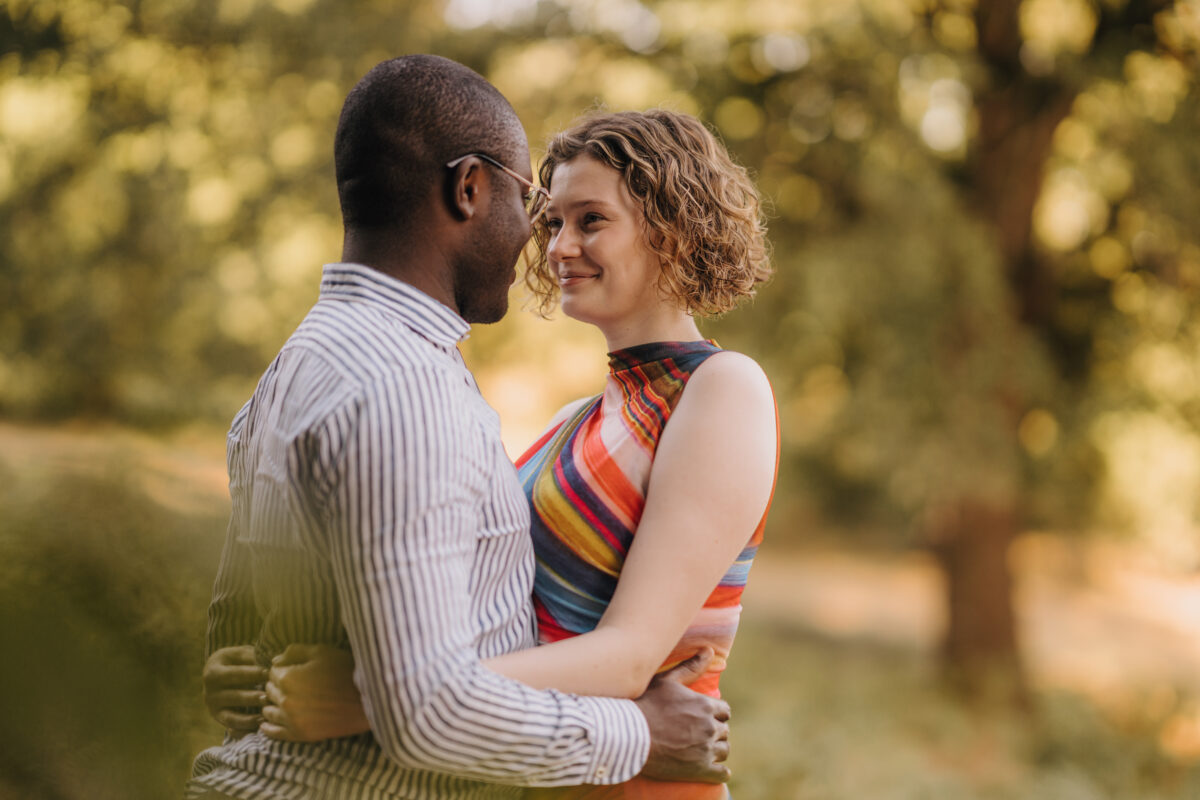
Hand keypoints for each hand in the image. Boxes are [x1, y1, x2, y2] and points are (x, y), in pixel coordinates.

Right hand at [203, 645, 267, 734]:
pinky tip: (259, 726)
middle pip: (234, 696)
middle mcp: (209, 690)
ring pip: (232, 716)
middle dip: (253, 697)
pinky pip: (232, 727)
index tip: (271, 674)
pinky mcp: (218, 717)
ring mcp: (212, 706)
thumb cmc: (239, 660)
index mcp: (213, 670)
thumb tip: (276, 661)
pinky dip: (245, 729)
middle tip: (270, 697)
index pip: (236, 673)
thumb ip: (256, 656)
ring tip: (267, 713)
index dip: (254, 674)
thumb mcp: (243, 654)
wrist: (220, 672)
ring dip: (250, 717)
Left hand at [261, 643, 369, 741]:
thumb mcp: (321, 651)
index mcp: (288, 678)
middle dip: (278, 686)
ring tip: (284, 701)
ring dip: (273, 704)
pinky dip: (268, 728)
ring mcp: (292, 720)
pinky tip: (266, 724)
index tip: (294, 670)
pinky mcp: (300, 735)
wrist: (368, 698)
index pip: (272, 672)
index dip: (283, 669)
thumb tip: (275, 660)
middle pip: (270, 691)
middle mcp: (285, 700)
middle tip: (293, 684)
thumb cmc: (346, 670)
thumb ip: (294, 651)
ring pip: (269, 711)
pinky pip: (275, 733)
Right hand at [633, 647, 731, 783]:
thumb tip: (710, 650)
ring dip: (716, 751)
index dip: (714, 714)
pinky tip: (710, 769)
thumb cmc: (645, 705)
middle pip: (724, 731)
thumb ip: (691, 666)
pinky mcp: (700, 769)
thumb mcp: (667, 681)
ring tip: (700, 750)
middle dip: (714, 732)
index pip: (724, 711)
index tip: (703, 718)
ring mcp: (705, 749)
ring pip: (724, 751)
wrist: (628, 735)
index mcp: (705, 705)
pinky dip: (719, 771)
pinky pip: (722, 772)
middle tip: (698, 735)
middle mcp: (709, 727)